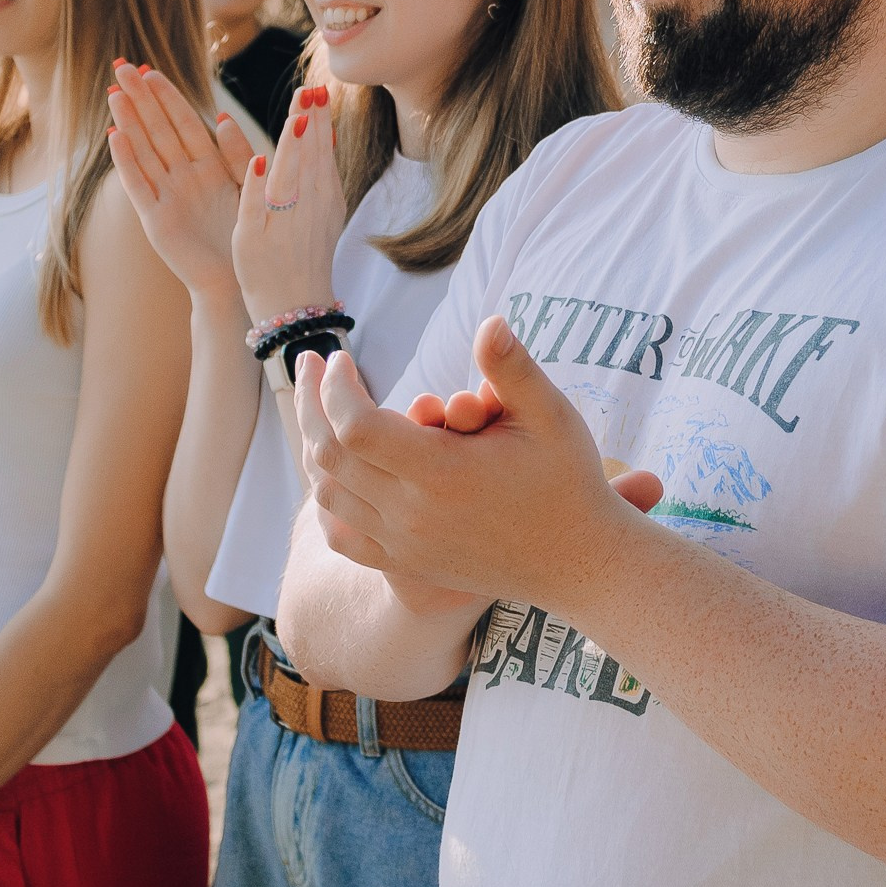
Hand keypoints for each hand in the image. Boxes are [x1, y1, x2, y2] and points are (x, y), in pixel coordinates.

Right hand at [106, 62, 255, 295]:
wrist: (237, 281)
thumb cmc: (244, 236)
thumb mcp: (247, 188)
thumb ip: (238, 155)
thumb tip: (223, 118)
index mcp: (206, 166)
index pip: (183, 122)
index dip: (166, 96)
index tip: (149, 68)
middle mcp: (181, 176)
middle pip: (157, 129)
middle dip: (140, 98)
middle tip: (120, 66)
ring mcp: (165, 196)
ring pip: (144, 151)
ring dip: (128, 121)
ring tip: (113, 92)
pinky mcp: (156, 219)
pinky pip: (138, 185)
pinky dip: (126, 161)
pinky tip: (114, 136)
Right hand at [235, 87, 347, 324]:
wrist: (297, 308)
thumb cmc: (260, 274)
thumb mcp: (246, 238)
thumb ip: (252, 196)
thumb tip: (259, 158)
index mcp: (285, 205)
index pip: (292, 156)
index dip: (297, 126)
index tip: (302, 100)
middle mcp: (310, 202)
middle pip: (314, 150)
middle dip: (314, 116)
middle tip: (313, 86)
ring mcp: (326, 207)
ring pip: (327, 158)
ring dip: (324, 127)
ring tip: (321, 99)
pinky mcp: (333, 214)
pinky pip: (334, 173)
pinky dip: (331, 150)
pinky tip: (330, 134)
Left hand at [294, 316, 665, 611]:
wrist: (576, 561)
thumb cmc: (566, 479)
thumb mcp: (550, 416)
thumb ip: (513, 369)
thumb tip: (490, 322)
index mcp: (442, 473)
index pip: (354, 425)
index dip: (336, 387)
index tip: (342, 359)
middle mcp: (412, 514)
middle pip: (328, 454)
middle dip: (310, 401)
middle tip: (310, 363)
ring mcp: (404, 545)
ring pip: (327, 493)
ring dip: (313, 443)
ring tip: (317, 405)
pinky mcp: (405, 564)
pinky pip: (340, 534)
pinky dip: (325, 498)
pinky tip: (331, 468)